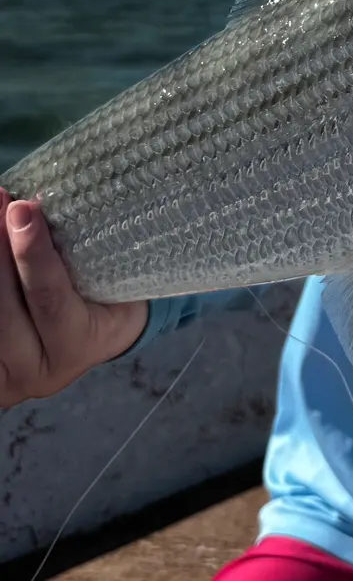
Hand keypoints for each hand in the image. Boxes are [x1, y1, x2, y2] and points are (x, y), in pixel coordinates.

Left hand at [0, 190, 147, 407]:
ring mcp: (6, 375)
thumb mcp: (114, 283)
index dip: (33, 255)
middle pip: (5, 310)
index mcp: (79, 347)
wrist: (95, 341)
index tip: (23, 209)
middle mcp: (37, 371)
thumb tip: (38, 205)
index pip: (51, 300)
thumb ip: (83, 256)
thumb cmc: (111, 299)